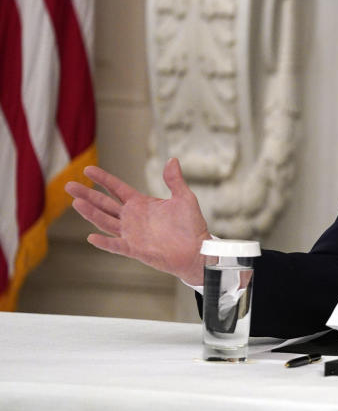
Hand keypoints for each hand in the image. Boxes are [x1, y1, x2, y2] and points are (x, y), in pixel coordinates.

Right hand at [66, 158, 210, 284]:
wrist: (197, 250)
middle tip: (68, 185)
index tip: (87, 169)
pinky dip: (104, 242)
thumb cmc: (191, 226)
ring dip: (91, 213)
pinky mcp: (135, 249)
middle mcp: (132, 218)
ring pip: (105, 222)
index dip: (103, 179)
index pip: (116, 189)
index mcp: (141, 204)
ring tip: (76, 202)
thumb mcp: (184, 198)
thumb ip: (174, 180)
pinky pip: (116, 246)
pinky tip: (91, 237)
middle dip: (87, 194)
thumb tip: (172, 160)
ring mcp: (131, 234)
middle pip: (104, 204)